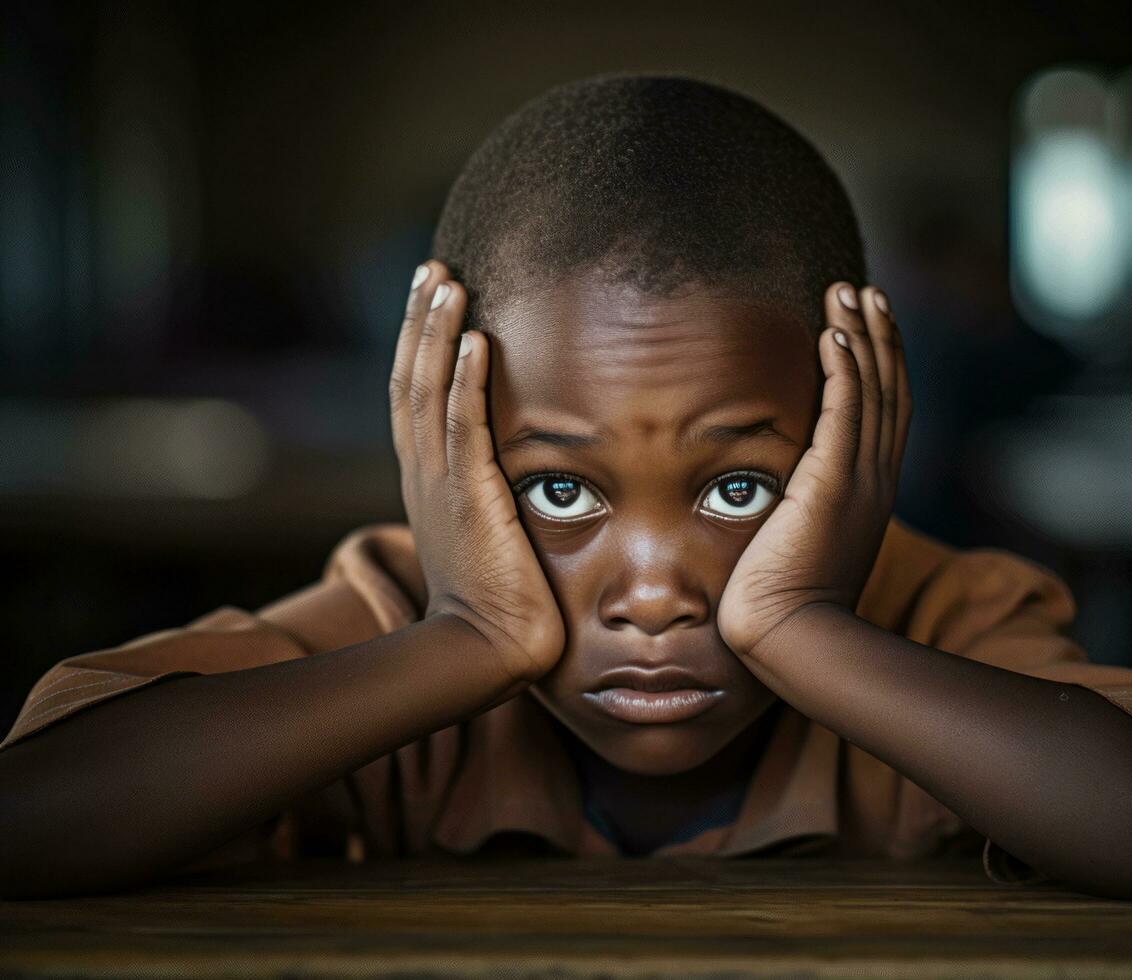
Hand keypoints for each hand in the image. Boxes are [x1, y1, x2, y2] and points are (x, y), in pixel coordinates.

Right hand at [389, 261, 566, 680]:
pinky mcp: (469, 500)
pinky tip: (474, 340)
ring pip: (427, 392)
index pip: (414, 396)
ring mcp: (441, 485)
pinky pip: (463, 428)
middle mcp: (424, 474)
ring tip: (448, 282)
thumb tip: (514, 465)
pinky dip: (465, 382)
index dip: (419, 343)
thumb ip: (490, 490)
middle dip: (419, 321)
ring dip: (436, 334)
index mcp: (427, 478)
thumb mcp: (486, 529)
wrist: (488, 648)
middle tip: (432, 269)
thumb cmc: (499, 597)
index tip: (433, 296)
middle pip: (409, 380)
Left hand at [716, 283, 910, 660]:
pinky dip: (844, 371)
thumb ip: (803, 506)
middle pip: (887, 390)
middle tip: (864, 290)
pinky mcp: (832, 484)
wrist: (792, 637)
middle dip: (878, 336)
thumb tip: (781, 492)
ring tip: (847, 294)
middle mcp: (875, 479)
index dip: (880, 365)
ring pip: (870, 392)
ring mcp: (859, 480)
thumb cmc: (784, 601)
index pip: (883, 413)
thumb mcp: (803, 542)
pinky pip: (844, 413)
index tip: (867, 324)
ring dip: (860, 338)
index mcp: (870, 491)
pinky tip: (834, 335)